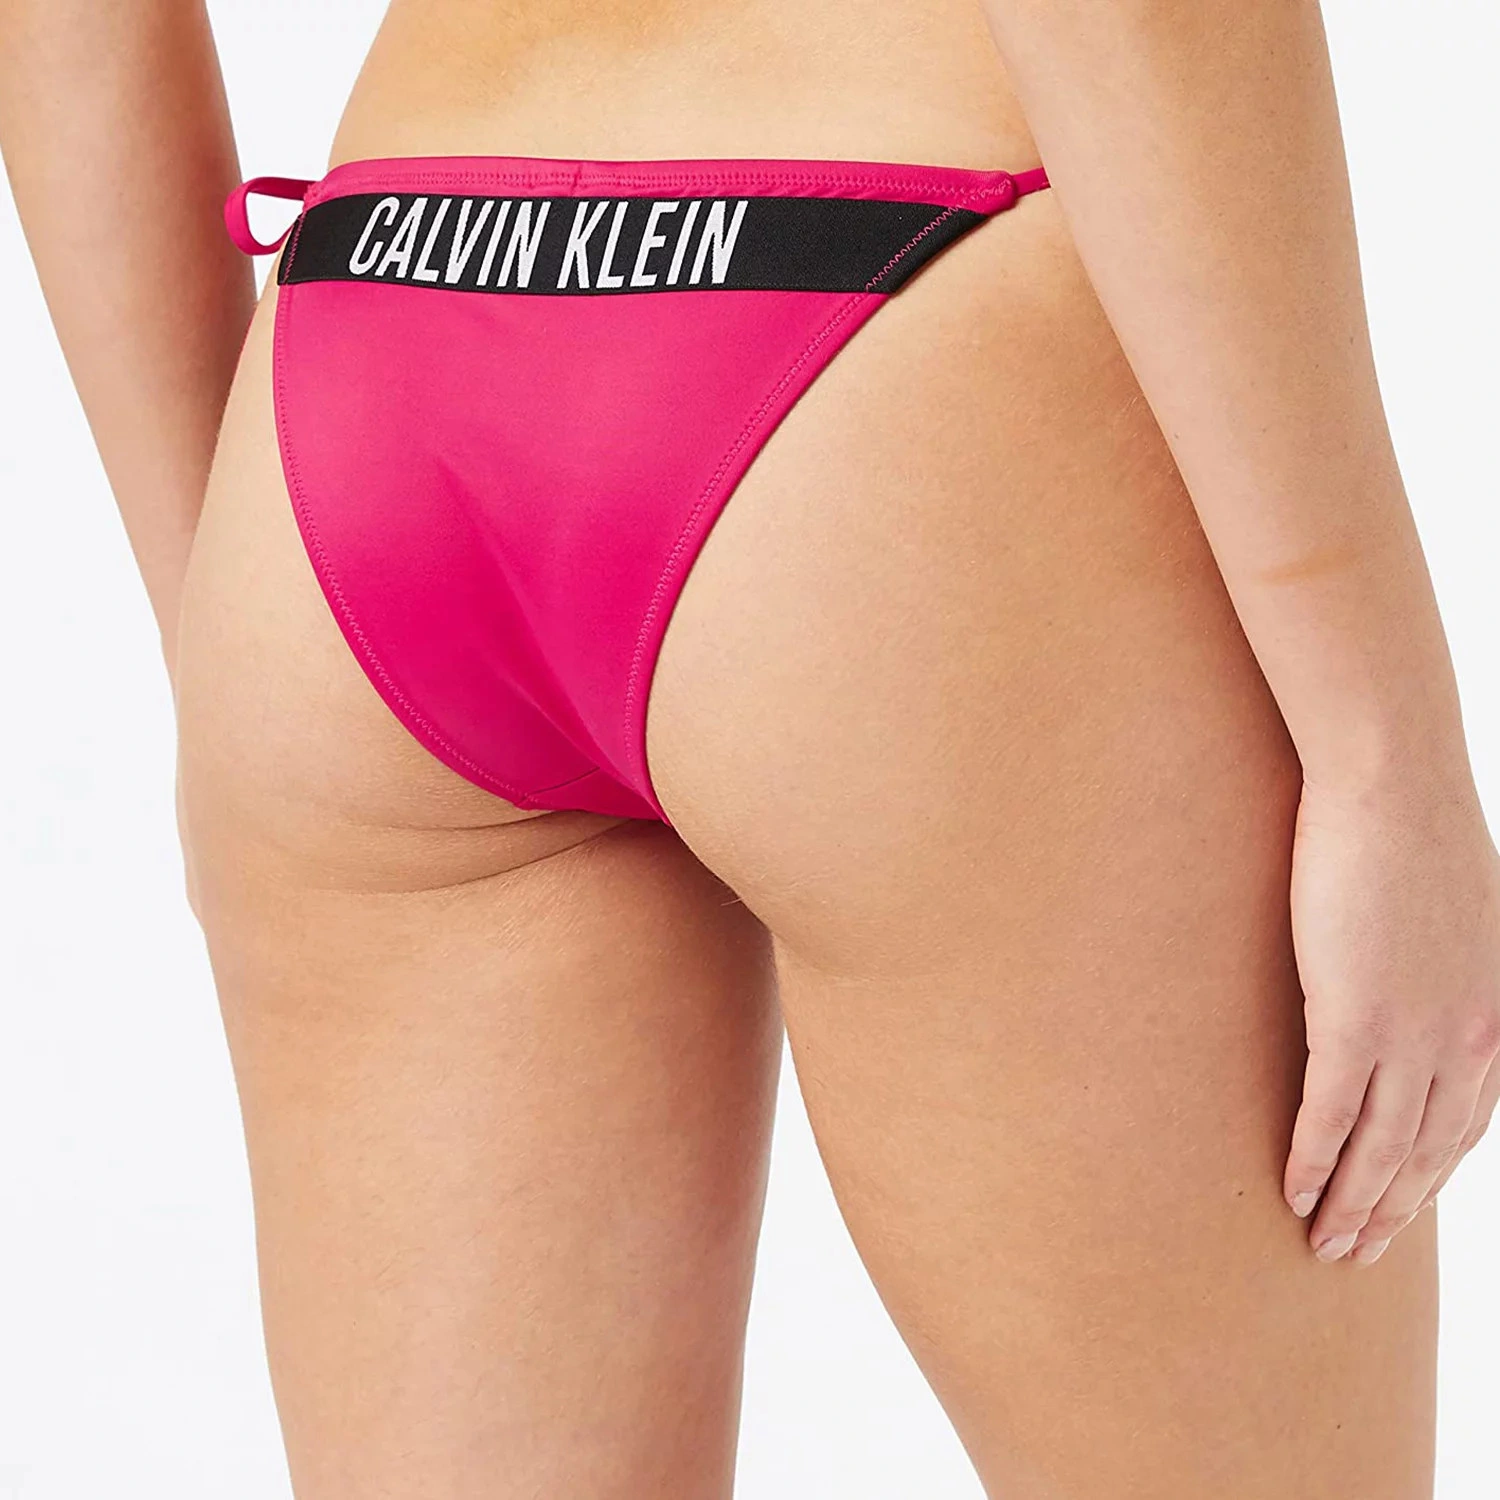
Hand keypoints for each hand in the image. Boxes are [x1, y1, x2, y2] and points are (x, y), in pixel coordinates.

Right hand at [1283, 773, 1499, 1263]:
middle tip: (1354, 1252)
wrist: (1395, 784)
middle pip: (1425, 1152)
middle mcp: (1465, 1041)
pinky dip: (1314, 1160)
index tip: (1397, 1209)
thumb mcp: (1459, 914)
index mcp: (1493, 1017)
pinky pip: (1332, 1112)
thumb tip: (1418, 974)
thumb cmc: (1417, 831)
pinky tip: (1294, 1189)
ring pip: (1382, 1147)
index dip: (1427, 1177)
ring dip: (1353, 1204)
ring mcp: (1412, 1033)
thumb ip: (1449, 964)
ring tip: (1323, 1242)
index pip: (1463, 1123)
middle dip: (1391, 1211)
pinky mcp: (1354, 1017)